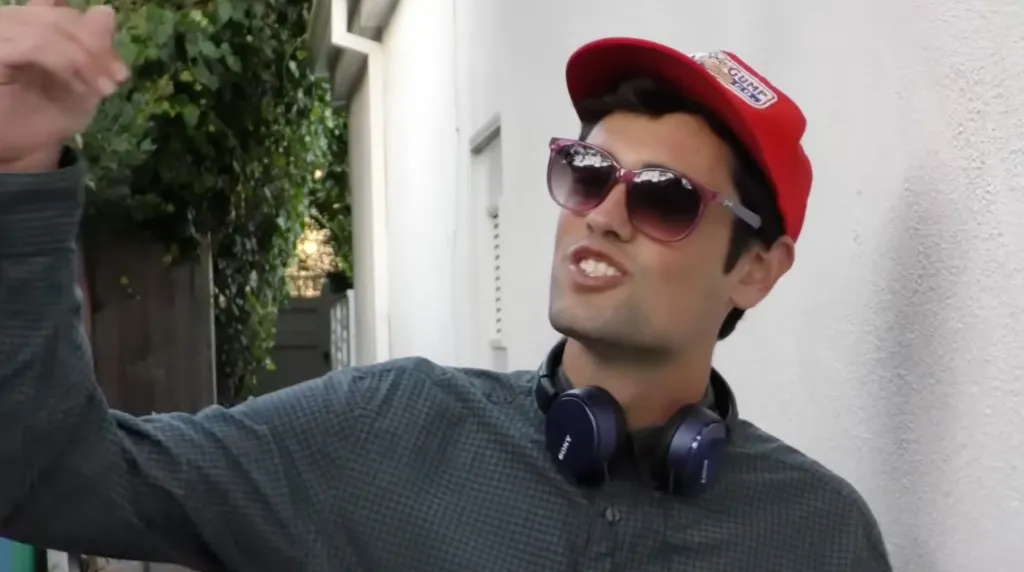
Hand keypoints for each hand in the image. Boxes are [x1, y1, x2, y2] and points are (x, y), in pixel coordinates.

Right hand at [0, 0, 128, 171]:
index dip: (97, 36)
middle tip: (117, 79)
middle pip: (60, 17)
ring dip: (84, 59)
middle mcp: (7, 24)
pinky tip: (79, 87)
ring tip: (102, 88)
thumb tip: (106, 12)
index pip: (65, 12)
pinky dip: (64, 63)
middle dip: (96, 50)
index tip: (121, 72)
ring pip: (48, 29)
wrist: (20, 152)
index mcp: (28, 25)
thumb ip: (93, 49)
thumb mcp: (83, 82)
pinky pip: (33, 45)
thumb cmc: (46, 117)